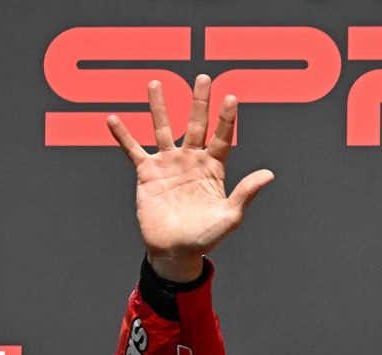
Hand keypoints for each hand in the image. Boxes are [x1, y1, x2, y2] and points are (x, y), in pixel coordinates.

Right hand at [106, 74, 273, 281]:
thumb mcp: (229, 216)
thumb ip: (246, 193)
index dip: (226, 118)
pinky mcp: (147, 173)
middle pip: (196, 124)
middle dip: (199, 101)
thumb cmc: (205, 237)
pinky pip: (133, 150)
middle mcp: (191, 161)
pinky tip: (112, 118)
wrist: (175, 251)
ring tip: (155, 83)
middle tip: (203, 77)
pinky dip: (123, 135)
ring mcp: (169, 164)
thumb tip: (269, 174)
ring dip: (159, 107)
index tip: (230, 96)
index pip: (221, 137)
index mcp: (213, 169)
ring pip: (163, 128)